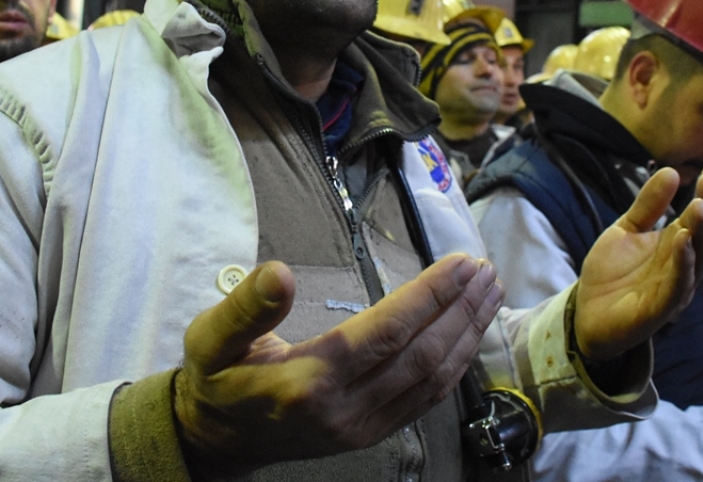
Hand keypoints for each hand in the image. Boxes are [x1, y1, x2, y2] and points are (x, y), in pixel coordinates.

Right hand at [173, 255, 503, 471]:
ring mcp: (362, 428)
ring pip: (431, 379)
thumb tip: (279, 273)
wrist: (215, 439)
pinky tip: (470, 332)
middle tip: (486, 268)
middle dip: (459, 309)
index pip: (385, 332)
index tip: (460, 262)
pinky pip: (426, 398)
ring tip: (490, 291)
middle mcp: (343, 411)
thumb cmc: (216, 378)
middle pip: (419, 355)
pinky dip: (456, 363)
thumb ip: (247, 306)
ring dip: (466, 333)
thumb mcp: (211, 338)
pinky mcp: (372, 434)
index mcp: (306, 383)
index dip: (428, 296)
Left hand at [575, 164, 702, 359]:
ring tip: (699, 205)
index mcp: (678, 245)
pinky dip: (683, 263)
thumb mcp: (626, 230)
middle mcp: (684, 266)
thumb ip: (648, 205)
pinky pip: (678, 286)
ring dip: (701, 232)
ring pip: (698, 259)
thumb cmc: (610, 273)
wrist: (586, 313)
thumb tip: (671, 171)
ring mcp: (675, 288)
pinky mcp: (660, 310)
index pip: (702, 217)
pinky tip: (682, 240)